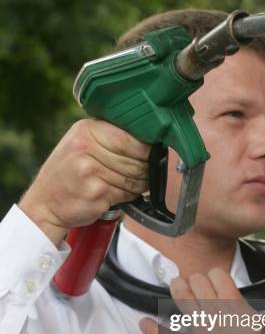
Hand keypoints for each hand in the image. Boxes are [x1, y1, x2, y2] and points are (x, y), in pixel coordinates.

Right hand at [19, 119, 150, 244]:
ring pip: (135, 177)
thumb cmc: (67, 174)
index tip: (150, 154)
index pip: (131, 138)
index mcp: (86, 130)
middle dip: (145, 169)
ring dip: (139, 184)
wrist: (45, 203)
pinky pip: (127, 193)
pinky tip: (116, 193)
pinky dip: (129, 196)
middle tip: (142, 173)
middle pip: (137, 159)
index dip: (147, 149)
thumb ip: (110, 138)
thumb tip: (148, 142)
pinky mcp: (97, 192)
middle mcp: (87, 147)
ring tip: (127, 184)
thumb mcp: (80, 143)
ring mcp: (91, 171)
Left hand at [140, 268, 264, 333]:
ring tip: (178, 287)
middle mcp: (215, 313)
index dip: (215, 276)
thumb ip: (240, 305)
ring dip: (179, 288)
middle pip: (197, 281)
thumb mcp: (258, 317)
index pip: (216, 274)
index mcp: (234, 304)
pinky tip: (144, 323)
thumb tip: (228, 299)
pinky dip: (153, 332)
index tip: (214, 281)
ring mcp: (202, 331)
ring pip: (182, 297)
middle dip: (196, 280)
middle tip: (195, 284)